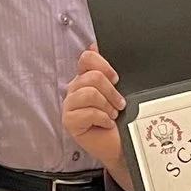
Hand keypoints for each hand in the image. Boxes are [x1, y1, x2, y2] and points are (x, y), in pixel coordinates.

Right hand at [63, 47, 128, 182]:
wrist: (121, 145)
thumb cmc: (121, 120)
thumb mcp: (120, 91)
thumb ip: (110, 71)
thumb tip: (98, 45)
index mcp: (86, 78)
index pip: (87, 57)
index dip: (103, 64)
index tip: (116, 78)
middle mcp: (76, 89)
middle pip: (92, 76)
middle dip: (112, 91)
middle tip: (120, 103)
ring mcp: (70, 105)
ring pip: (90, 92)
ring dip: (107, 105)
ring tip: (112, 114)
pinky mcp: (69, 120)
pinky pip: (89, 111)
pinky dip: (103, 118)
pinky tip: (106, 123)